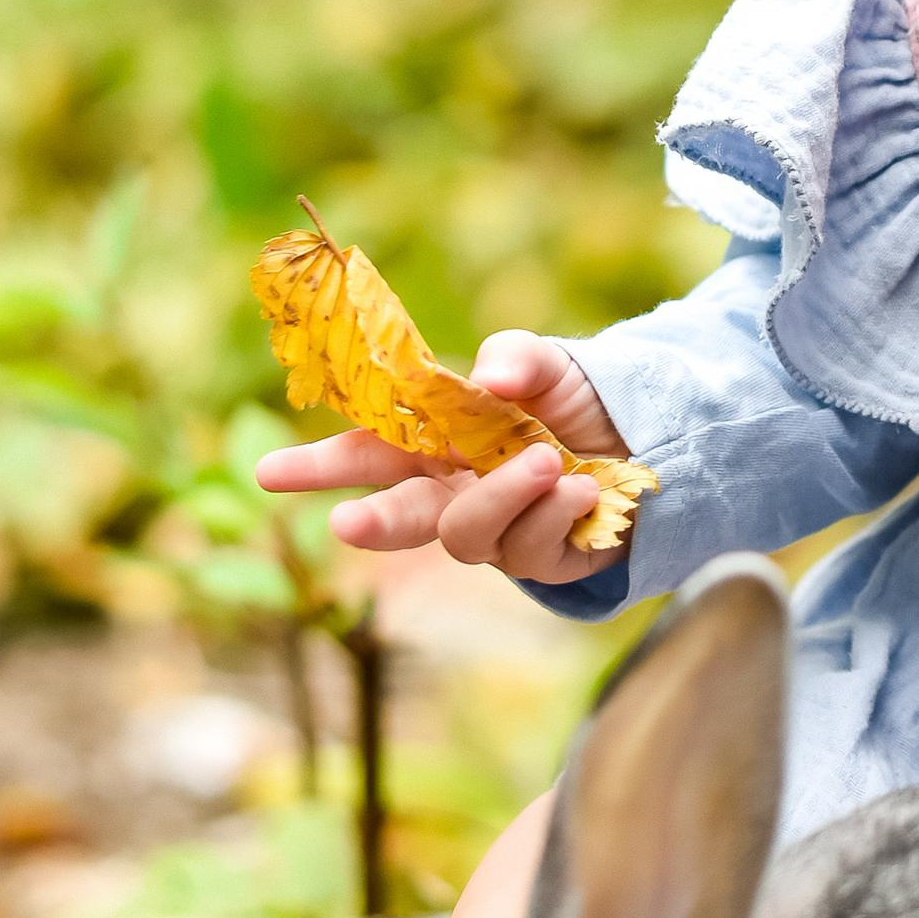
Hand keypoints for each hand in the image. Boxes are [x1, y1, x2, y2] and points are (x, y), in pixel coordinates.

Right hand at [255, 332, 632, 583]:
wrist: (651, 440)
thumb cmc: (577, 402)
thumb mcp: (549, 366)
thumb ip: (518, 358)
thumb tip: (491, 376)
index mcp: (437, 443)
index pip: (368, 451)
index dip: (318, 464)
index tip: (267, 473)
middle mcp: (456, 492)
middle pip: (399, 515)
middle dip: (371, 521)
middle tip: (346, 524)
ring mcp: (498, 532)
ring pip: (467, 535)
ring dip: (501, 497)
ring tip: (547, 464)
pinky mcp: (543, 559)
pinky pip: (530, 549)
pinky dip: (555, 513)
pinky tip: (583, 490)